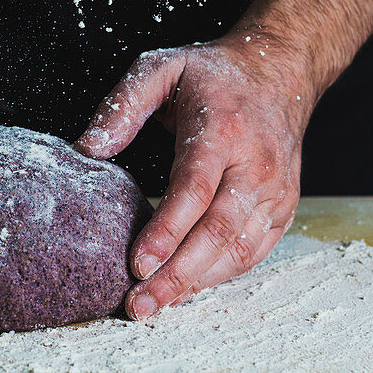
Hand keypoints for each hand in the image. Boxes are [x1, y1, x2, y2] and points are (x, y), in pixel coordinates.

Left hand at [75, 33, 315, 318]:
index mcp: (223, 130)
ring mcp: (275, 189)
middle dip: (177, 275)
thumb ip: (123, 104)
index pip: (195, 190)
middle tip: (139, 305)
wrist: (280, 70)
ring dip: (197, 284)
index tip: (136, 264)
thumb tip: (88, 147)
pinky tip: (188, 287)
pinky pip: (254, 251)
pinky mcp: (284, 206)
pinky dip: (221, 275)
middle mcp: (256, 164)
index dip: (166, 232)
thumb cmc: (214, 74)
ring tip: (155, 305)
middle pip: (219, 231)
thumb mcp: (162, 67)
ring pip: (239, 250)